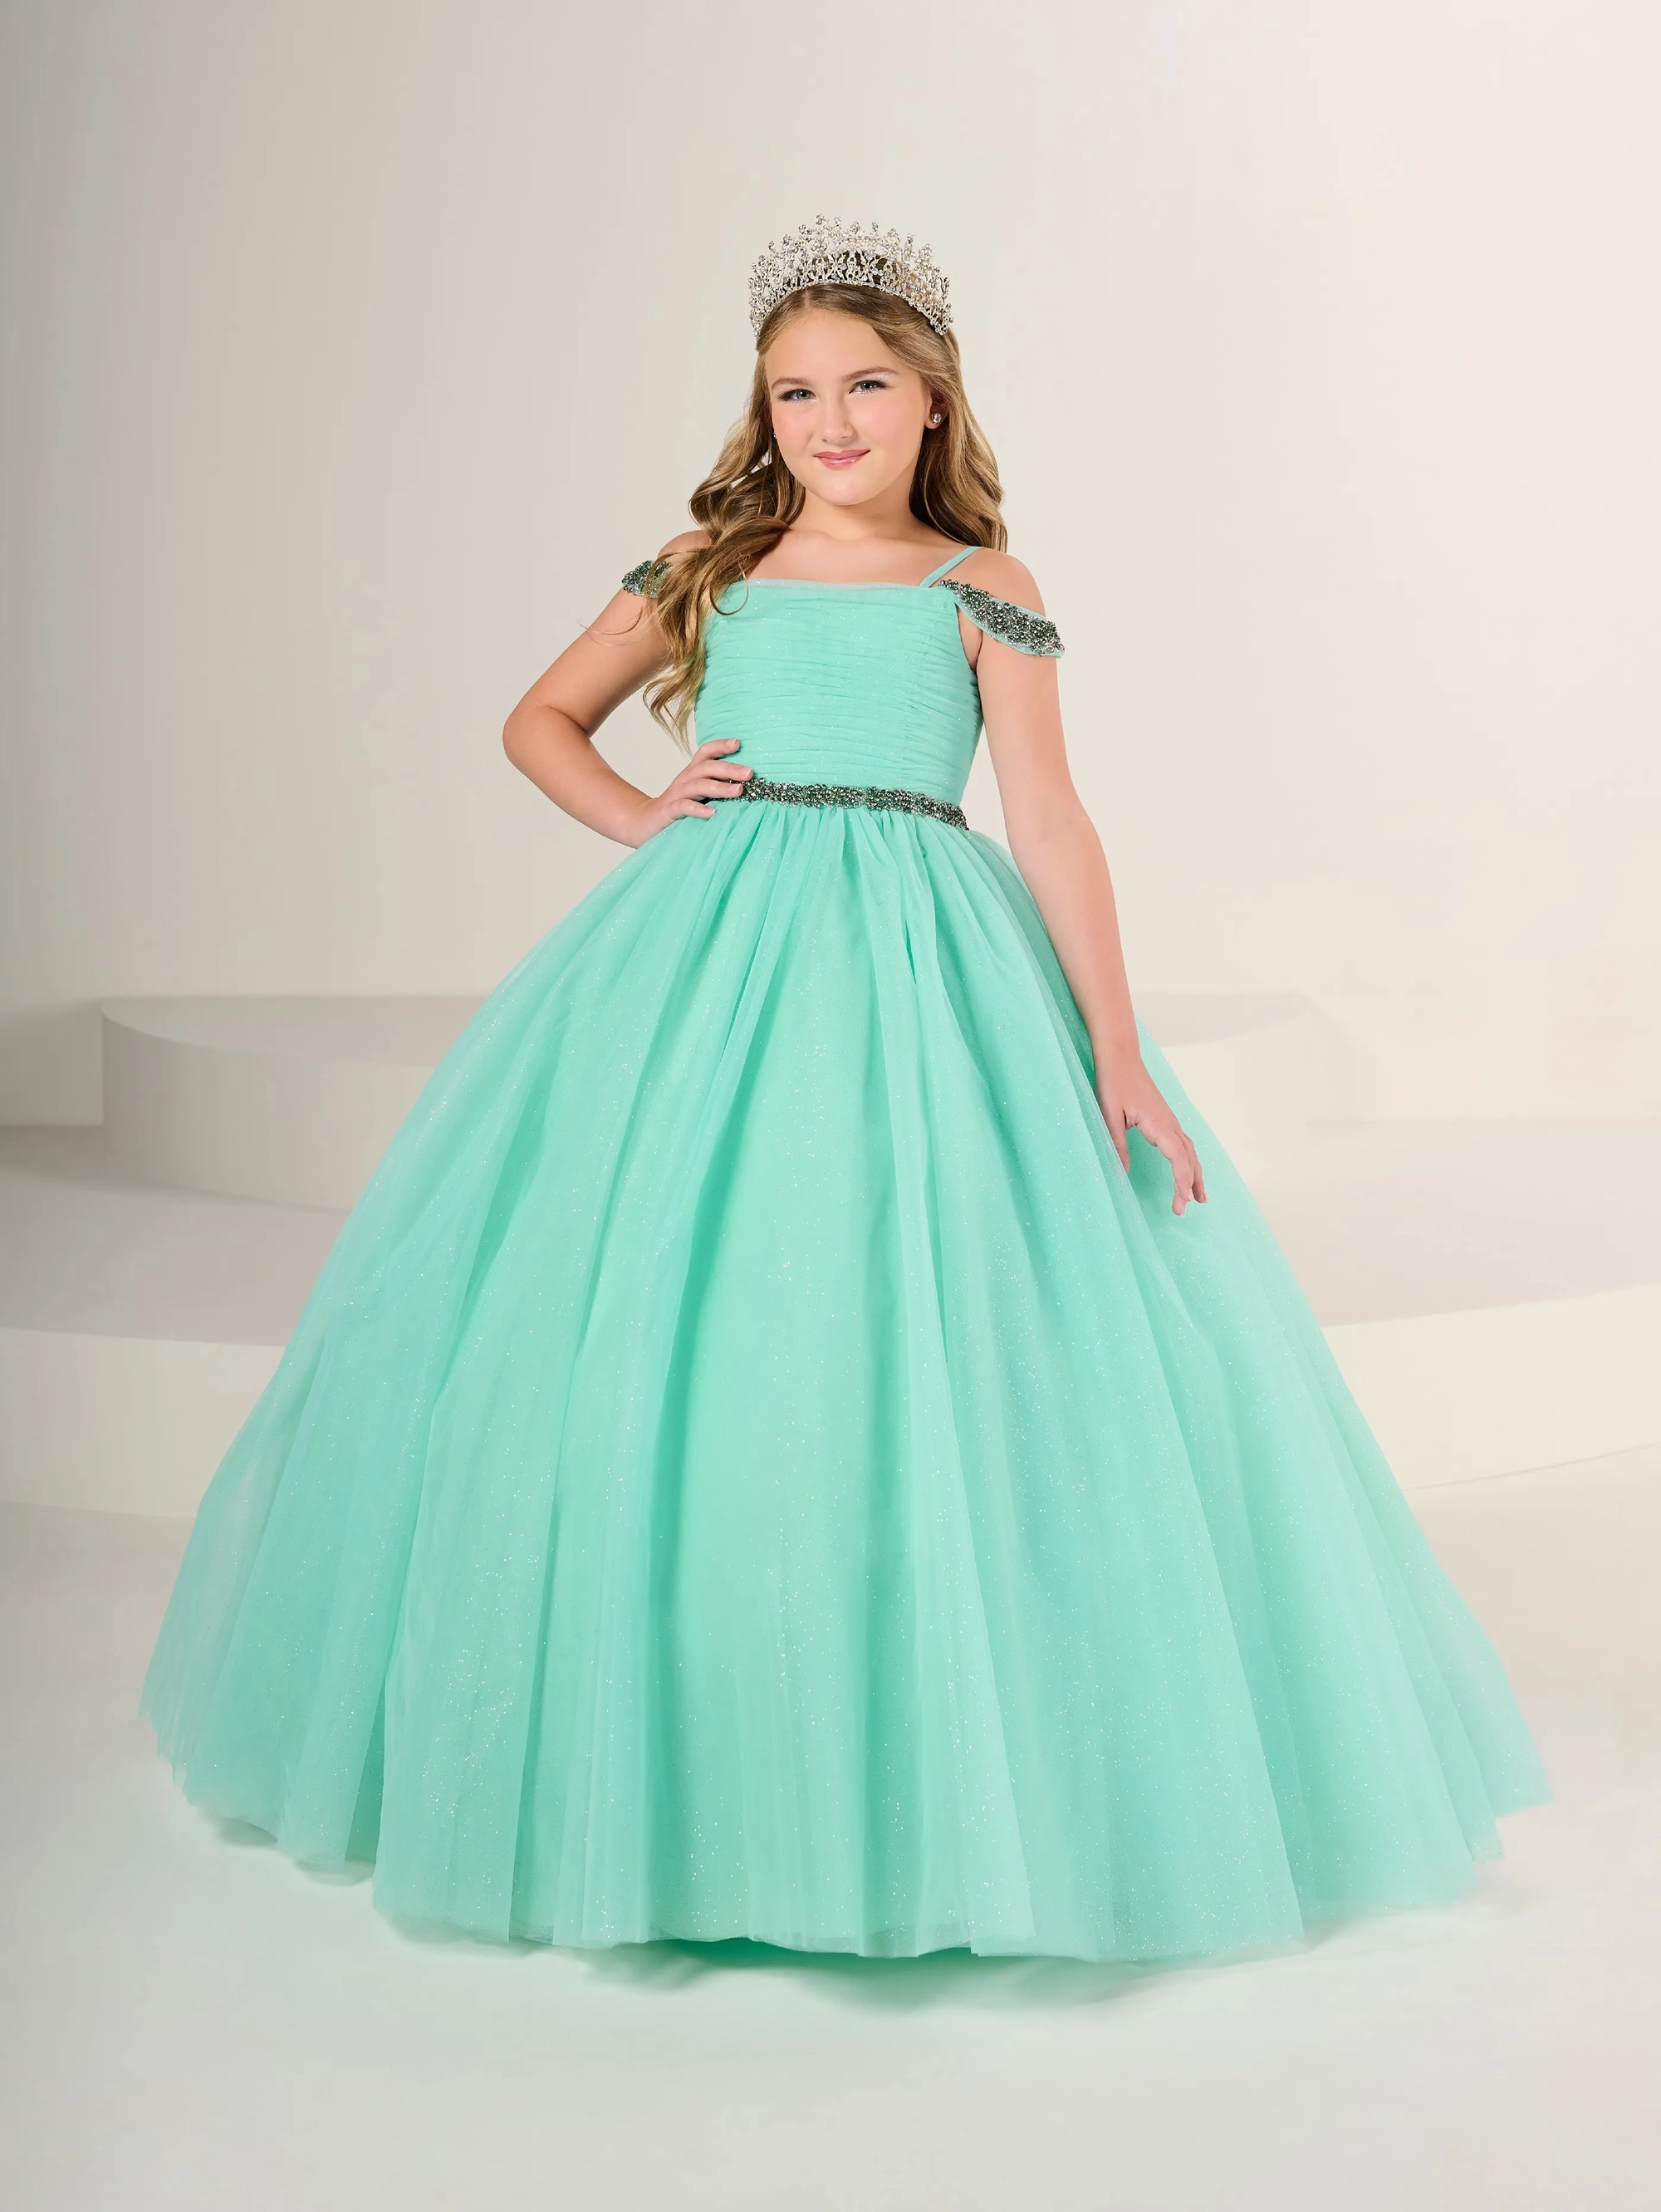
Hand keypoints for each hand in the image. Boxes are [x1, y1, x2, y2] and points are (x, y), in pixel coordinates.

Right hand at [626, 739, 750, 844]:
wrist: (645, 823)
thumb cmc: (679, 808)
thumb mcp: (698, 793)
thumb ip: (717, 786)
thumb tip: (748, 784)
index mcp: (692, 772)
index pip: (705, 752)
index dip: (720, 745)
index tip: (738, 743)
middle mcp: (685, 779)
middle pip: (706, 767)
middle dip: (729, 768)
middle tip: (749, 773)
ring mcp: (676, 794)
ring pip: (698, 785)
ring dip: (719, 787)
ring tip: (738, 791)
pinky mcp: (669, 811)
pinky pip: (683, 807)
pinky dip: (698, 809)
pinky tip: (712, 813)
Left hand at [1097, 1055, 1207, 1215]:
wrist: (1120, 1056)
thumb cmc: (1113, 1082)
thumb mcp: (1109, 1116)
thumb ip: (1117, 1145)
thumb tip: (1121, 1174)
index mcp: (1159, 1123)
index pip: (1178, 1158)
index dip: (1182, 1182)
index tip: (1180, 1203)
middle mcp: (1170, 1123)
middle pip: (1189, 1159)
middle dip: (1189, 1185)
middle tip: (1183, 1210)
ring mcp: (1170, 1120)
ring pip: (1190, 1152)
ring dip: (1195, 1175)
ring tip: (1200, 1199)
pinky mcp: (1165, 1119)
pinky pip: (1184, 1144)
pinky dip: (1189, 1161)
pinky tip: (1189, 1171)